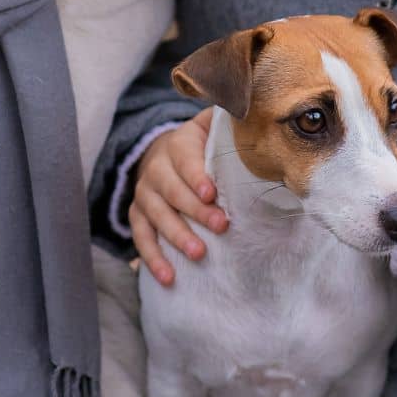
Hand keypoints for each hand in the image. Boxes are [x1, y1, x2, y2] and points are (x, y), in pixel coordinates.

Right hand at [130, 109, 225, 286]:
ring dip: (176, 235)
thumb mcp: (213, 126)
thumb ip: (228, 123)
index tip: (211, 193)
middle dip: (196, 210)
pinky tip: (168, 277)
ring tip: (199, 253)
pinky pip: (141, 237)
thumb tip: (258, 119)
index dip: (196, 175)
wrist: (166, 154)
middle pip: (172, 190)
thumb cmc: (203, 145)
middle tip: (222, 226)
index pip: (185, 159)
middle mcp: (155, 168)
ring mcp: (144, 193)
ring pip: (156, 215)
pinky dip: (152, 257)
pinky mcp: (138, 215)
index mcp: (178, 144)